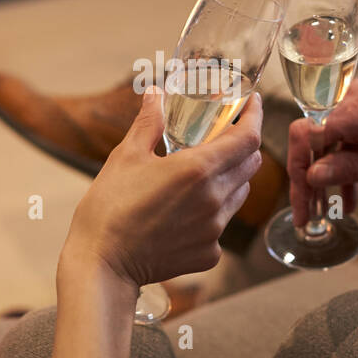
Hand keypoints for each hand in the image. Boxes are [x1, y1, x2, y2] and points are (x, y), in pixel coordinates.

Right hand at [64, 87, 262, 288]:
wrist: (102, 263)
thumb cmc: (109, 207)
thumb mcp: (126, 156)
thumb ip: (149, 123)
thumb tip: (156, 94)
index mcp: (198, 169)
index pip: (247, 138)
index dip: (255, 117)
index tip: (253, 103)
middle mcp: (215, 199)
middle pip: (251, 164)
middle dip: (243, 145)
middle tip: (223, 137)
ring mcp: (215, 230)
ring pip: (239, 194)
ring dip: (230, 178)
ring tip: (201, 175)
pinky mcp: (210, 253)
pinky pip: (222, 225)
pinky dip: (212, 213)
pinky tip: (185, 213)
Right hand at [289, 77, 357, 223]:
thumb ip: (352, 169)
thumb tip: (312, 176)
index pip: (306, 135)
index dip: (297, 173)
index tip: (301, 204)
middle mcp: (354, 97)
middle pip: (310, 136)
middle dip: (306, 178)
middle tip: (308, 213)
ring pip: (325, 138)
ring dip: (323, 174)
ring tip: (324, 211)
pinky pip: (343, 135)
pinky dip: (342, 163)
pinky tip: (347, 196)